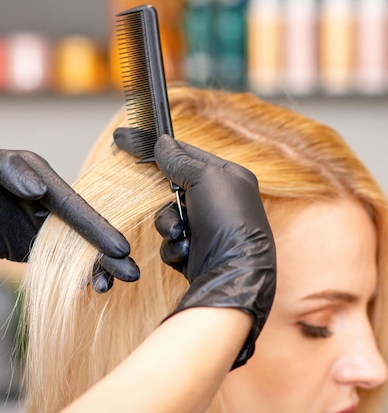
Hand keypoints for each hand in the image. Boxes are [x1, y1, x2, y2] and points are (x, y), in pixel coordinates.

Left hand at [0, 149, 139, 291]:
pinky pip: (55, 261)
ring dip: (93, 268)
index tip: (119, 248)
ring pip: (73, 250)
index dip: (98, 229)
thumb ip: (13, 172)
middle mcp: (46, 202)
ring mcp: (38, 225)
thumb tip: (39, 191)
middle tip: (132, 274)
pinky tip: (89, 286)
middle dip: (107, 254)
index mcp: (42, 179)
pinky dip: (74, 274)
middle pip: (82, 231)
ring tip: (108, 287)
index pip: (75, 208)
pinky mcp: (28, 244)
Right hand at [114, 128, 276, 367]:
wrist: (233, 272)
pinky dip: (175, 246)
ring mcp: (209, 227)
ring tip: (181, 235)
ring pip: (170, 217)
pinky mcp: (198, 251)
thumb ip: (180, 160)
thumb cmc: (226, 219)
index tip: (128, 140)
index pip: (188, 154)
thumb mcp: (204, 179)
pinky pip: (172, 241)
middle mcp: (221, 201)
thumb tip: (162, 142)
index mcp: (229, 177)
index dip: (160, 149)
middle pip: (175, 189)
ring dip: (170, 226)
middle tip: (171, 207)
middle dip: (169, 202)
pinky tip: (186, 252)